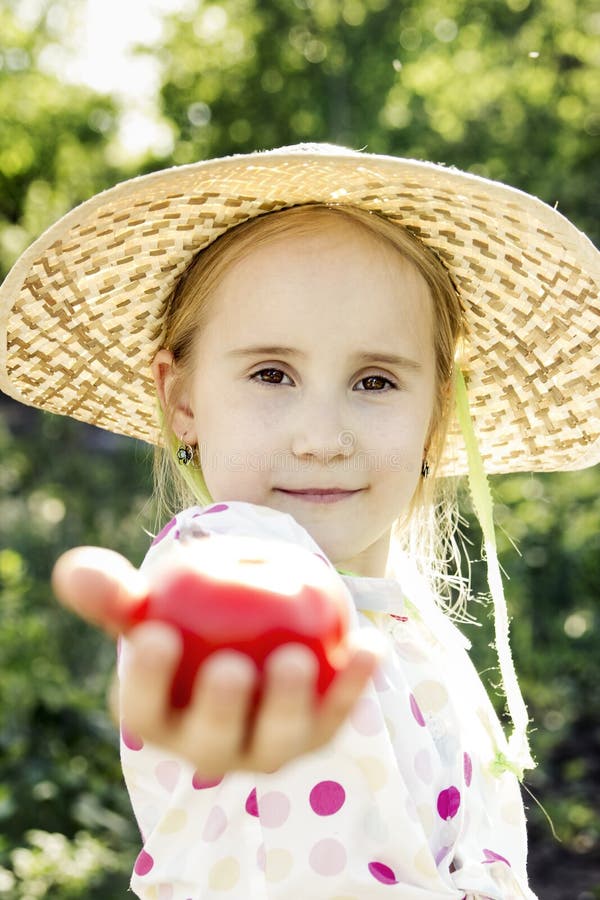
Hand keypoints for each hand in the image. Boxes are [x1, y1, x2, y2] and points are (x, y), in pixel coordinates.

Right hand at [52, 546, 384, 776]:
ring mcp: (265, 749)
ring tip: (297, 656)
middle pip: (213, 741)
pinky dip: (353, 683)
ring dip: (291, 705)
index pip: (146, 711)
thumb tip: (75, 570)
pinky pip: (335, 712)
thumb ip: (114, 591)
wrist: (243, 627)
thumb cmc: (185, 615)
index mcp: (161, 720)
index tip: (156, 635)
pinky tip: (369, 645)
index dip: (148, 682)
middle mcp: (210, 748)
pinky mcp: (314, 737)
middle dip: (221, 712)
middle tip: (231, 666)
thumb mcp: (150, 599)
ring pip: (277, 741)